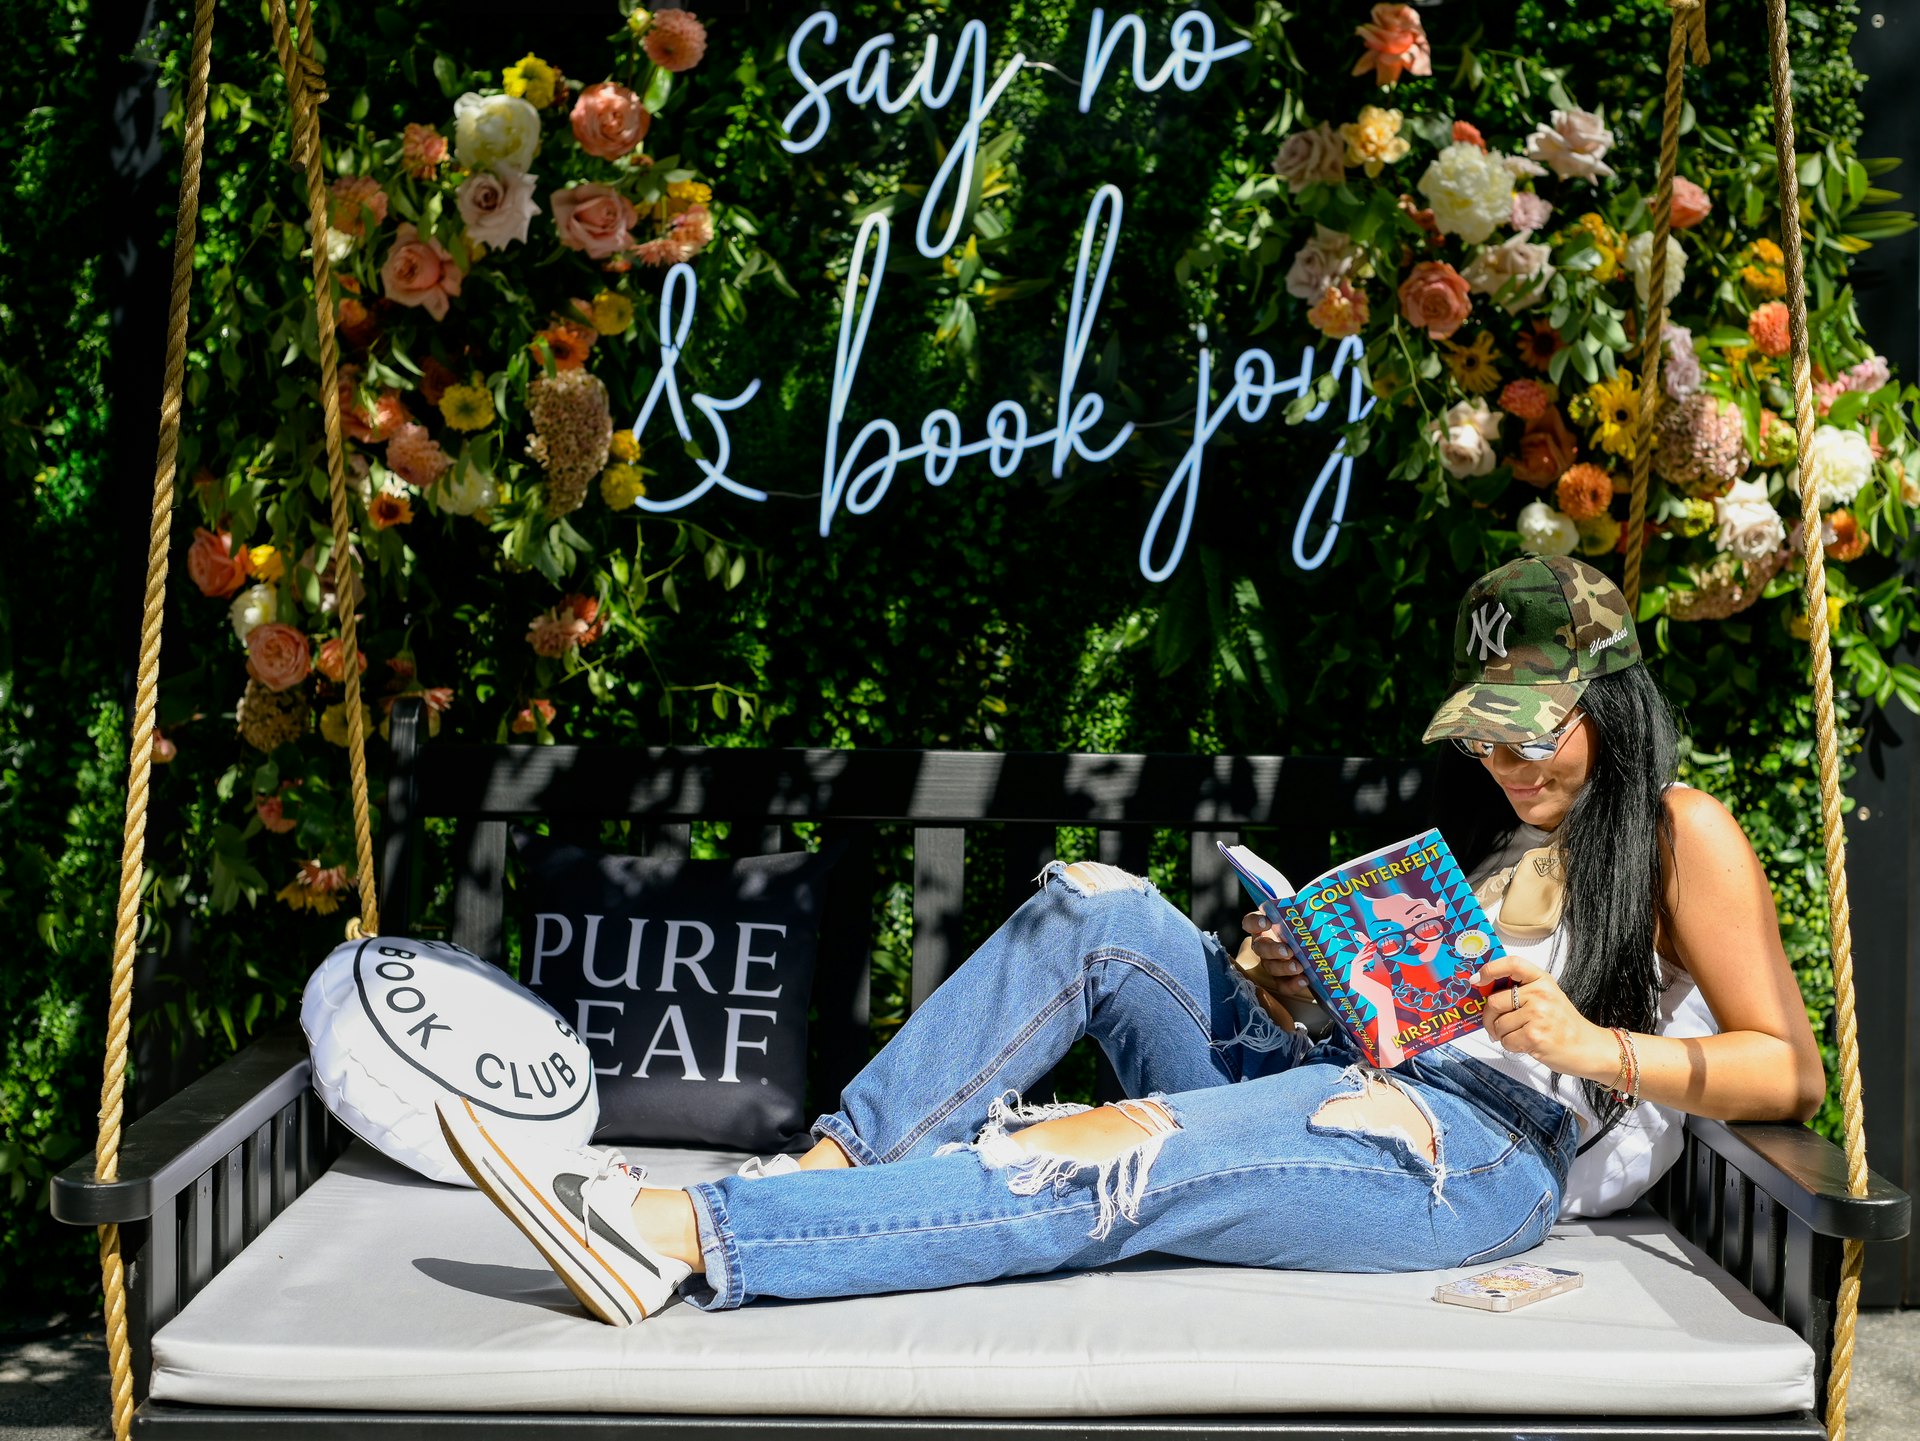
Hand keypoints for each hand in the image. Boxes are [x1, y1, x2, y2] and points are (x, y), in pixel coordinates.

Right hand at [1237, 910, 1314, 1002]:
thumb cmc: (1307, 925)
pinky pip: (1282, 984)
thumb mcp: (1304, 915)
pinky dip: (1292, 984)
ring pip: (1270, 966)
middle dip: (1273, 950)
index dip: (1255, 923)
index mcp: (1265, 925)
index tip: (1266, 922)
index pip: (1250, 922)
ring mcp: (1271, 962)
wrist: (1318, 944)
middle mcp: (1264, 944)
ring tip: (1299, 967)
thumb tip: (1322, 896)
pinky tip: (1304, 981)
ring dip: (1283, 967)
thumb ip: (1305, 908)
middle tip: (1288, 950)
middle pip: (1260, 948)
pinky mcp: (1282, 979)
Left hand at [1474, 956, 1616, 1081]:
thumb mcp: (1548, 997)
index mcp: (1542, 981)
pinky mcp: (1535, 1036)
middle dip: (1488, 1017)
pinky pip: (1506, 1041)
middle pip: (1494, 1001)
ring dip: (1501, 1035)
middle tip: (1494, 1025)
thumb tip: (1486, 992)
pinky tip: (1525, 1044)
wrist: (1589, 1047)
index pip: (1513, 964)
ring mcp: (1538, 1015)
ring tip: (1519, 1035)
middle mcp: (1540, 994)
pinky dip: (1510, 1046)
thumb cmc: (1564, 1024)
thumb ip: (1522, 991)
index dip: (1490, 969)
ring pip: (1498, 1024)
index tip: (1477, 979)